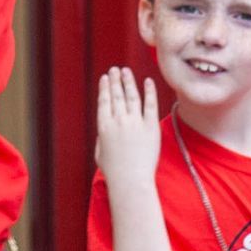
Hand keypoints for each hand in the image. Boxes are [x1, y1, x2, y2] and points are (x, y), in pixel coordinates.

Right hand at [95, 66, 161, 187]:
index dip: (105, 88)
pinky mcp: (150, 127)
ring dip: (129, 82)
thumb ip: (102, 136)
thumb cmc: (113, 171)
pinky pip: (150, 105)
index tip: (105, 77)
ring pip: (132, 96)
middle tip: (115, 70)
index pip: (104, 101)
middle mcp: (118, 120)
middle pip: (117, 95)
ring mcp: (135, 123)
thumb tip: (107, 125)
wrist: (130, 180)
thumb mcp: (100, 152)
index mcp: (104, 126)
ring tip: (126, 72)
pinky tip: (148, 81)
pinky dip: (149, 91)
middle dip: (115, 80)